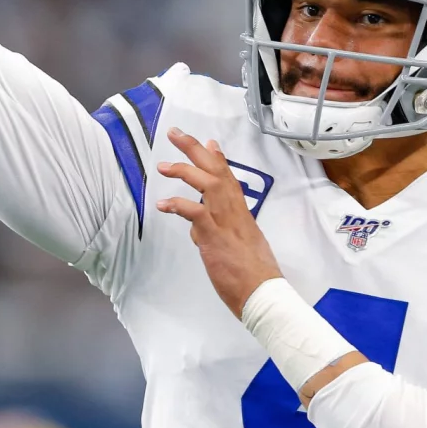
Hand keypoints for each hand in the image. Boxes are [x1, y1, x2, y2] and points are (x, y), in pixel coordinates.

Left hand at [156, 128, 283, 316]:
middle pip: (216, 172)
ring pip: (207, 184)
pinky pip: (196, 213)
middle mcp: (235, 212)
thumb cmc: (253, 276)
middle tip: (175, 133)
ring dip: (184, 170)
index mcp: (242, 215)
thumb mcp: (238, 248)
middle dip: (195, 150)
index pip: (229, 179)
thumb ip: (218, 233)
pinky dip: (179, 204)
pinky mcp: (215, 236)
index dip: (218, 159)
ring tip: (163, 165)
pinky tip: (163, 205)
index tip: (209, 142)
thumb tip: (198, 230)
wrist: (263, 294)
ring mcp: (226, 223)